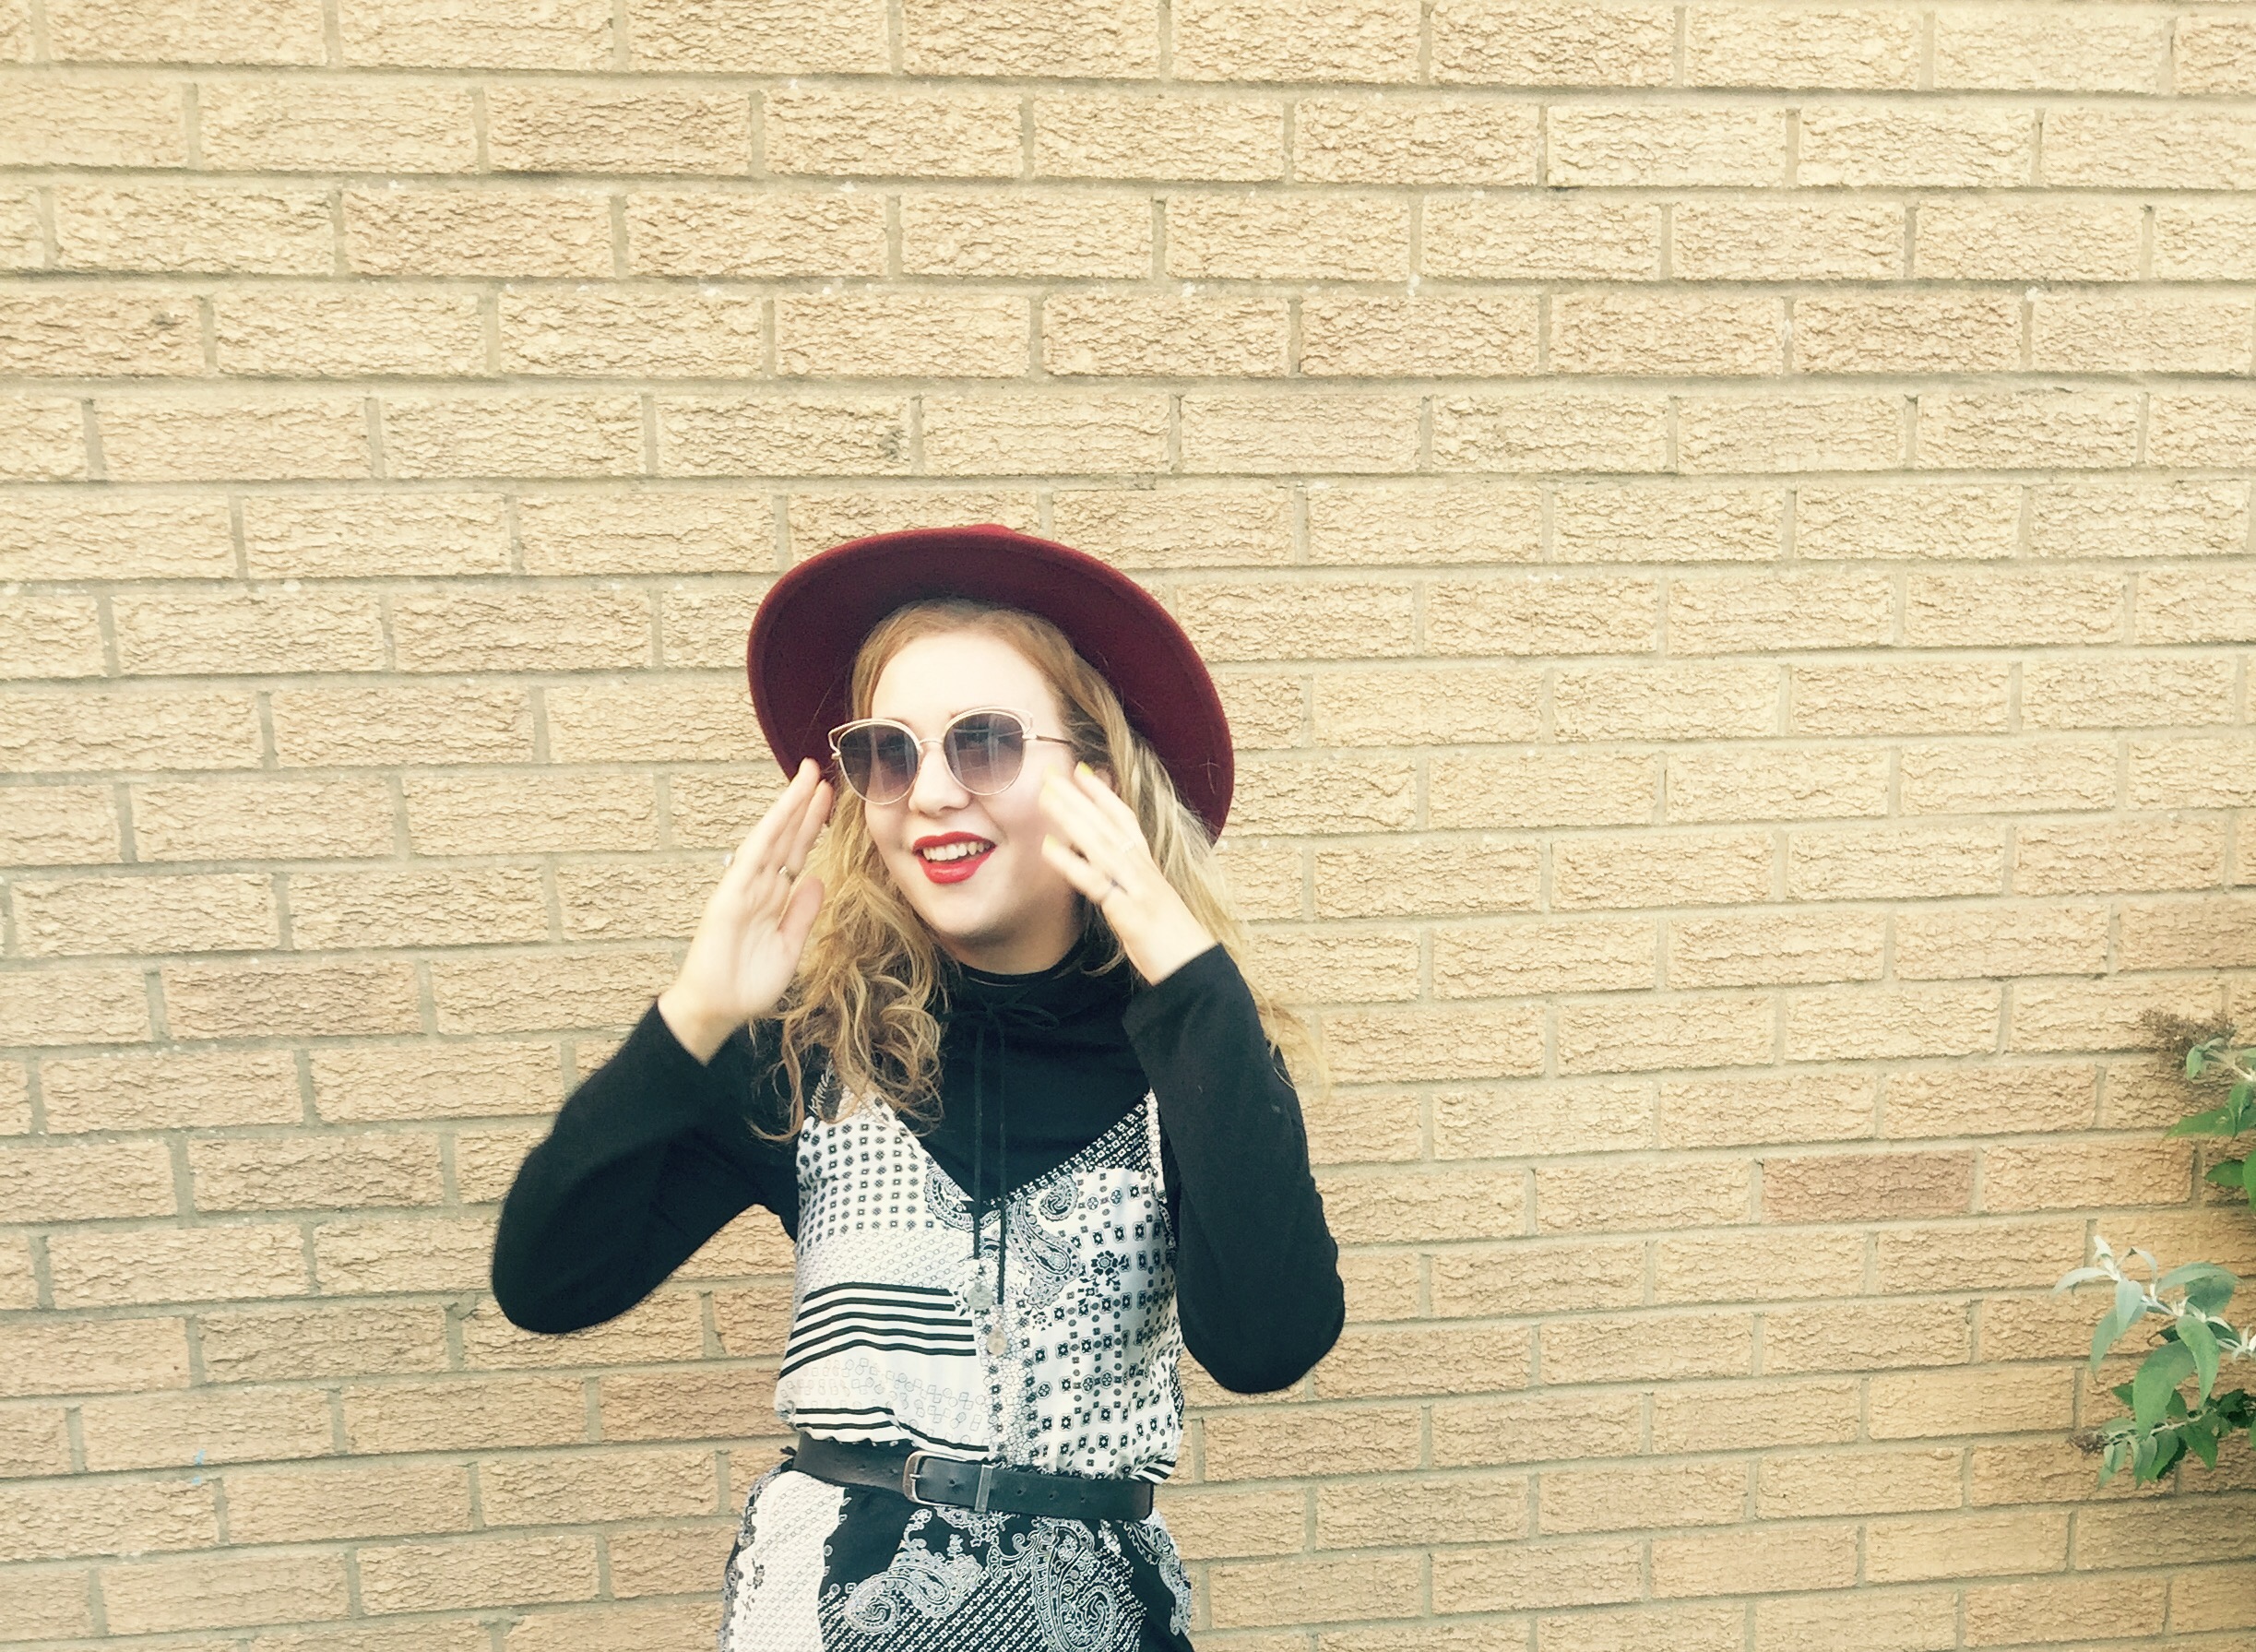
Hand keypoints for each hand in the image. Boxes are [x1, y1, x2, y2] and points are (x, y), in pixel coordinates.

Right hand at [658, 760, 831, 1061]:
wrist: (718, 1010)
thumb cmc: (747, 983)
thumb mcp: (789, 945)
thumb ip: (802, 913)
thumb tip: (817, 879)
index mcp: (773, 896)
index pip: (796, 851)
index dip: (811, 823)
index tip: (828, 796)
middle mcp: (758, 886)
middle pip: (786, 837)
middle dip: (803, 805)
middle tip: (819, 770)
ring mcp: (743, 888)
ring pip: (770, 839)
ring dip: (788, 808)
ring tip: (806, 778)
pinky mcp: (730, 898)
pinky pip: (752, 861)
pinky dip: (767, 836)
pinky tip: (782, 814)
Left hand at [1040, 763, 1214, 984]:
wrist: (1195, 972)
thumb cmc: (1173, 946)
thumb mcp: (1151, 907)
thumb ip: (1132, 887)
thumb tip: (1111, 877)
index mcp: (1150, 869)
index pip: (1126, 821)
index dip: (1104, 795)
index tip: (1083, 770)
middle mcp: (1144, 872)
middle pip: (1109, 824)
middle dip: (1079, 796)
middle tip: (1051, 772)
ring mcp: (1138, 890)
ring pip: (1100, 844)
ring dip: (1071, 817)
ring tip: (1045, 796)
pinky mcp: (1129, 913)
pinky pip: (1095, 882)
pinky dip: (1069, 862)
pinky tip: (1047, 846)